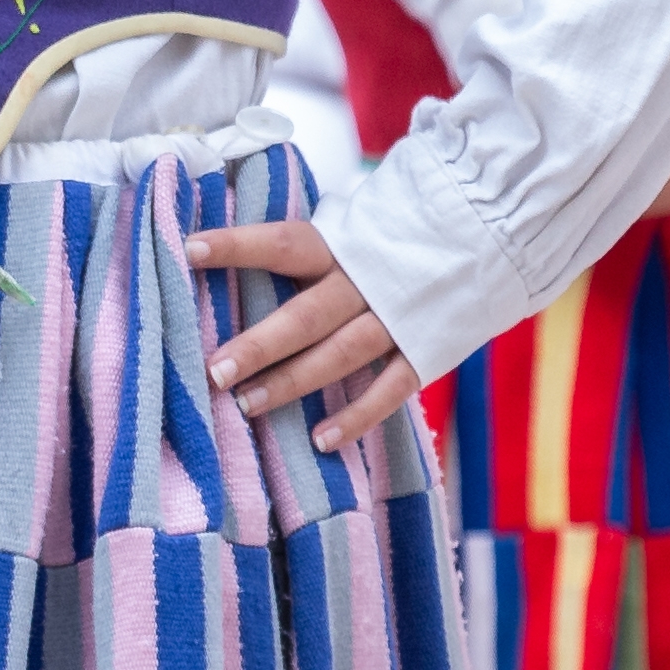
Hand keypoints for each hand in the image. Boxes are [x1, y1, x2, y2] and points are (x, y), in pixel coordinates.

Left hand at [186, 218, 422, 452]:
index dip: (238, 246)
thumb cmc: (392, 242)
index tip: (189, 250)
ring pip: (340, 355)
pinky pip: (389, 390)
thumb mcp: (352, 229)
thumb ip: (305, 249)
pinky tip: (321, 440)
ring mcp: (398, 320)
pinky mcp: (424, 351)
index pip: (283, 244)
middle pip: (306, 316)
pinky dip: (357, 417)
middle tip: (215, 370)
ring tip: (247, 405)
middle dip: (259, 344)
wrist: (480, 242)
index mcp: (342, 245)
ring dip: (293, 382)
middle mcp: (366, 282)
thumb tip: (224, 251)